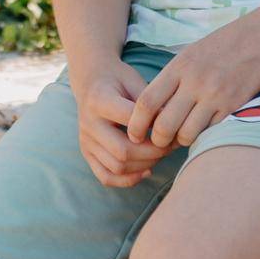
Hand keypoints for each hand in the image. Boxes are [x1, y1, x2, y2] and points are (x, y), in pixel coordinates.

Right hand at [68, 60, 179, 186]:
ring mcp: (86, 141)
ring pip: (117, 167)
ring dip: (144, 166)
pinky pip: (106, 176)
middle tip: (171, 146)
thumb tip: (173, 126)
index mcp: (99, 100)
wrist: (91, 81)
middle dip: (153, 153)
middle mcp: (88, 123)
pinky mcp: (87, 153)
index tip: (173, 126)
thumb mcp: (134, 80)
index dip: (155, 128)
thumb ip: (151, 103)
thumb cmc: (119, 79)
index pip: (130, 121)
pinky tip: (146, 170)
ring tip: (161, 154)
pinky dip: (128, 179)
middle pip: (123, 151)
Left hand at [125, 10, 259, 148]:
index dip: (136, 124)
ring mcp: (215, 96)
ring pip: (186, 135)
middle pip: (163, 125)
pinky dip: (203, 137)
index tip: (134, 134)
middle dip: (157, 140)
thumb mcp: (191, 54)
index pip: (146, 102)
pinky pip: (210, 132)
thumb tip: (152, 110)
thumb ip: (172, 79)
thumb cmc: (224, 46)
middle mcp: (194, 82)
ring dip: (181, 141)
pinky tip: (204, 130)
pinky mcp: (235, 107)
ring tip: (182, 136)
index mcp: (179, 66)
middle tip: (159, 142)